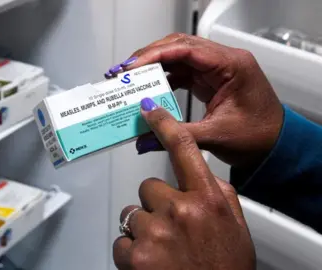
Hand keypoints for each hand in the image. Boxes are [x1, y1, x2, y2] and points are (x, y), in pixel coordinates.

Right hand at [107, 33, 283, 167]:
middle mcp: (224, 61)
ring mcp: (216, 69)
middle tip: (123, 71)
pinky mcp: (210, 80)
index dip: (155, 56)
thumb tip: (143, 140)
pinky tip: (148, 88)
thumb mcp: (215, 136)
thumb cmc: (259, 136)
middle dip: (148, 57)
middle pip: (178, 47)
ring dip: (153, 66)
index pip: (186, 50)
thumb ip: (176, 136)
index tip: (131, 67)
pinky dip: (162, 78)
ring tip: (130, 78)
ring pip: (177, 57)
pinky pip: (181, 72)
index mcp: (232, 65)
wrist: (275, 145)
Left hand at [113, 101, 255, 269]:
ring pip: (133, 213)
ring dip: (143, 229)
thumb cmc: (223, 268)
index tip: (150, 109)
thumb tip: (201, 175)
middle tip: (171, 229)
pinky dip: (132, 250)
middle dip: (156, 205)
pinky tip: (151, 263)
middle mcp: (180, 210)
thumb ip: (217, 195)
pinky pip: (122, 239)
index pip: (184, 150)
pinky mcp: (135, 253)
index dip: (165, 125)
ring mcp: (155, 231)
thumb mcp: (233, 226)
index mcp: (208, 199)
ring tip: (162, 251)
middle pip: (149, 187)